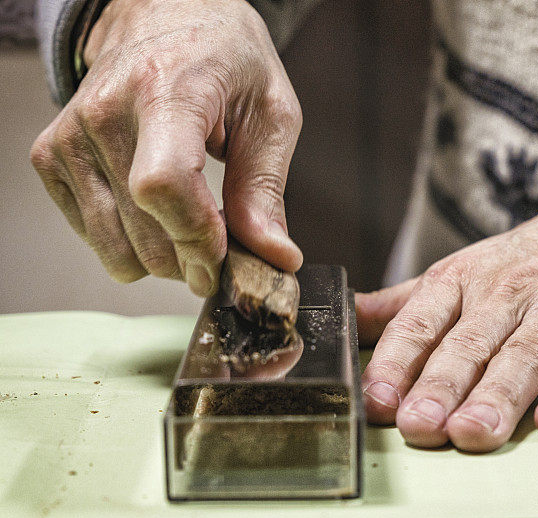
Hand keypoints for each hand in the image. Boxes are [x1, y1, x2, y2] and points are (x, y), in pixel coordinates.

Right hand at [30, 0, 302, 295]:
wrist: (168, 15)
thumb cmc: (227, 60)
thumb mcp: (270, 114)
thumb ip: (266, 189)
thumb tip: (276, 256)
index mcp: (166, 89)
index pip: (163, 184)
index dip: (196, 239)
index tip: (225, 261)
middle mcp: (106, 110)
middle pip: (142, 228)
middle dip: (191, 262)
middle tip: (222, 254)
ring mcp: (70, 134)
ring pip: (113, 245)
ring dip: (161, 260)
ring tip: (191, 232)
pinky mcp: (51, 154)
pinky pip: (91, 235)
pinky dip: (129, 243)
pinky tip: (155, 217)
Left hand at [357, 188, 537, 451]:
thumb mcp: (469, 267)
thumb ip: (409, 301)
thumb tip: (346, 317)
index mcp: (467, 279)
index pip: (423, 322)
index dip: (396, 361)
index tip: (374, 399)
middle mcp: (511, 293)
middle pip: (469, 345)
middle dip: (441, 387)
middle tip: (417, 427)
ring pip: (524, 357)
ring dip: (497, 397)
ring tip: (472, 434)